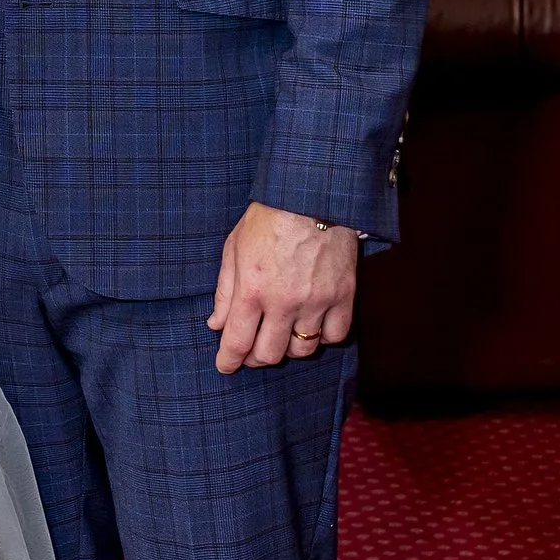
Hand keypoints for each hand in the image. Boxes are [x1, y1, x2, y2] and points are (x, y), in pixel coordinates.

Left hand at [208, 202, 358, 375]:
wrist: (313, 193)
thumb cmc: (269, 216)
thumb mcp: (234, 247)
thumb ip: (224, 290)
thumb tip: (216, 324)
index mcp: (252, 290)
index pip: (236, 343)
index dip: (228, 361)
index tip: (225, 366)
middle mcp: (283, 302)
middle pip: (268, 355)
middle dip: (255, 358)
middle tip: (252, 349)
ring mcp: (316, 301)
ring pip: (302, 351)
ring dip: (288, 349)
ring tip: (283, 335)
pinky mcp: (343, 295)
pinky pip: (335, 336)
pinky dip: (323, 337)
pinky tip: (314, 326)